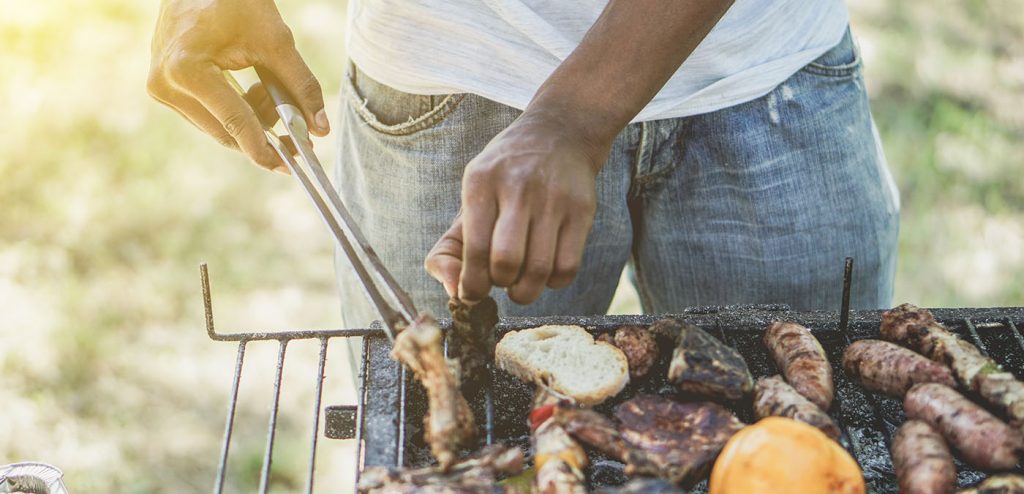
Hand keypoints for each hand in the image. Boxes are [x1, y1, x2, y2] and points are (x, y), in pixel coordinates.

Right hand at [147, 0, 327, 172]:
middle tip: (299, 132)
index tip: (293, 165)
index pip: (236, 122)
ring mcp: (160, 88)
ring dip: (253, 119)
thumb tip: (320, 129)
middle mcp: (165, 84)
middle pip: (225, 132)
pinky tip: (254, 88)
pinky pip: (208, 115)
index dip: (266, 148)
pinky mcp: (164, 87)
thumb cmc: (235, 1)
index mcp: (187, 70)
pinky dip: (237, 110)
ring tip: (272, 90)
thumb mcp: (275, 41)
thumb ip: (300, 85)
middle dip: (265, 134)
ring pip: (218, 127)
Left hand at [425, 113, 606, 304]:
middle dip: (499, 286)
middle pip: (506, 263)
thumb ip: (449, 249)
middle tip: (500, 281)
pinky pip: (567, 268)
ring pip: (539, 270)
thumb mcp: (471, 197)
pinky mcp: (582, 210)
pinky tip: (545, 271)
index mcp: (481, 182)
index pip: (474, 250)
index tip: (472, 292)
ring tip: (520, 282)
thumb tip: (454, 293)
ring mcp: (553, 198)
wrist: (559, 134)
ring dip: (525, 290)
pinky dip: (552, 283)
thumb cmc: (505, 178)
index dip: (471, 284)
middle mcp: (518, 187)